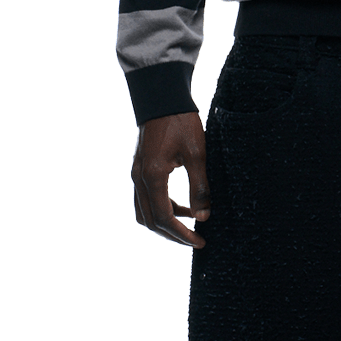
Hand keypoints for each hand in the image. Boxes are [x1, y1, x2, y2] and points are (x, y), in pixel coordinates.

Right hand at [131, 112, 210, 246]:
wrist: (162, 99)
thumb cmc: (181, 123)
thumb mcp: (197, 154)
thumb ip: (200, 187)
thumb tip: (204, 217)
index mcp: (153, 177)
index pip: (164, 218)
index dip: (182, 234)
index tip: (200, 241)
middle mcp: (139, 179)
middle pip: (151, 221)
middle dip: (173, 234)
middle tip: (195, 240)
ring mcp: (136, 175)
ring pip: (144, 213)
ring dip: (165, 223)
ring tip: (189, 225)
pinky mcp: (139, 170)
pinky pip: (145, 200)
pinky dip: (161, 209)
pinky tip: (181, 206)